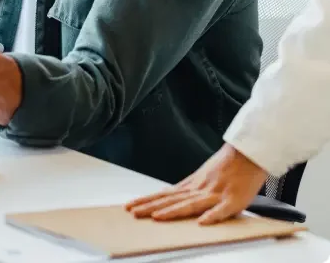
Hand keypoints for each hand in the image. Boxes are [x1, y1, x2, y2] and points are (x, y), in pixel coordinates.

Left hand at [125, 144, 267, 224]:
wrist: (248, 153)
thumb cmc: (226, 166)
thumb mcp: (202, 176)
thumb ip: (187, 189)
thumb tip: (167, 196)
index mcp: (192, 185)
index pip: (164, 194)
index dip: (147, 201)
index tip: (130, 206)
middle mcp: (199, 189)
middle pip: (172, 200)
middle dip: (151, 207)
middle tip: (133, 213)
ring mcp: (215, 194)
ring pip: (191, 204)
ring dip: (173, 211)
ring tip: (157, 218)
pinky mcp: (233, 201)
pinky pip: (221, 211)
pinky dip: (211, 217)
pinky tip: (201, 224)